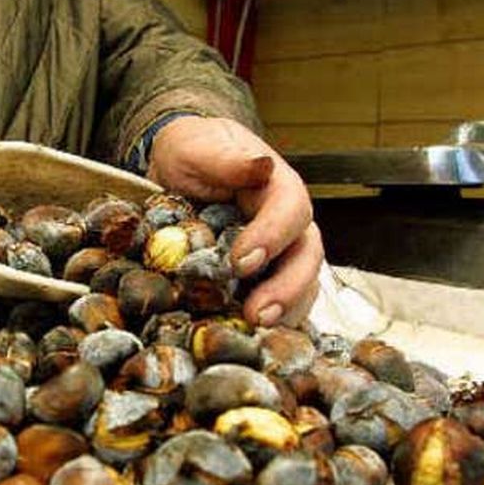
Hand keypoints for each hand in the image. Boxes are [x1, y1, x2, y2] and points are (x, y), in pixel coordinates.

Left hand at [148, 116, 322, 326]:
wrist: (176, 171)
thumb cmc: (190, 154)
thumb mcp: (196, 146)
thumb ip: (224, 158)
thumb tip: (261, 165)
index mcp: (277, 187)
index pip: (291, 209)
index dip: (273, 236)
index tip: (241, 261)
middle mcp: (287, 223)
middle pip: (307, 255)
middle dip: (288, 287)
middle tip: (258, 314)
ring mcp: (280, 253)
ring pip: (302, 285)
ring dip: (285, 311)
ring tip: (257, 331)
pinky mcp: (264, 278)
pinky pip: (281, 303)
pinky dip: (272, 323)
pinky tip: (251, 338)